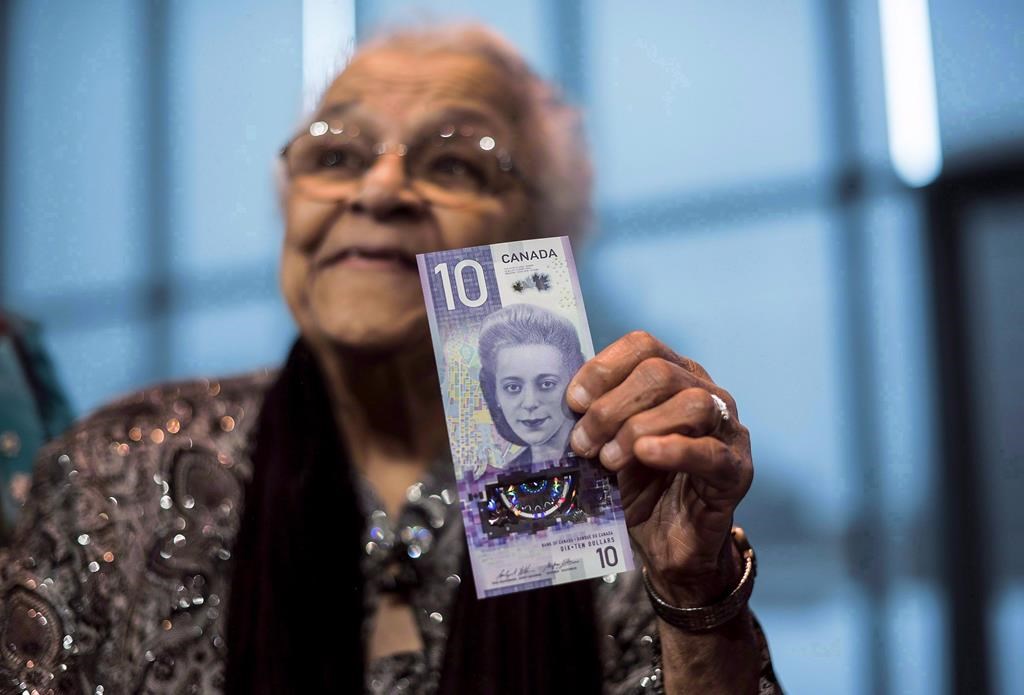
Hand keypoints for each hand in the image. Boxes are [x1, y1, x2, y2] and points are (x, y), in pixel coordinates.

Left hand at [566, 331, 752, 606]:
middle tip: (583, 442)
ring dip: (638, 428)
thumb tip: (561, 404)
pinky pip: (711, 452)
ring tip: (609, 458)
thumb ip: (594, 419)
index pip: (643, 346)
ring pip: (692, 404)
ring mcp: (728, 431)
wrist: (668, 546)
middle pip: (661, 373)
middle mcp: (707, 394)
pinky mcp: (736, 471)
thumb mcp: (608, 445)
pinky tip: (644, 455)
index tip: (573, 402)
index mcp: (675, 377)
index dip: (604, 368)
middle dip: (612, 406)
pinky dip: (674, 450)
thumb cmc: (639, 488)